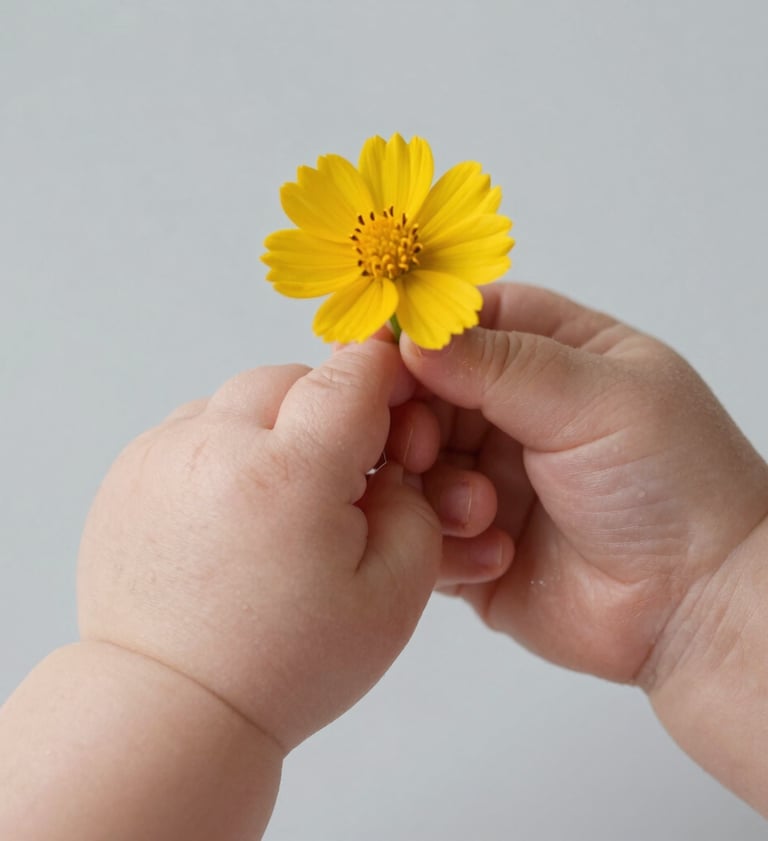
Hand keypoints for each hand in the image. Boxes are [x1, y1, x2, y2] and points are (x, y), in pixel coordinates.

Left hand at [77, 340, 442, 750]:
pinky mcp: (130, 471)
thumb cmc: (285, 665)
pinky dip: (228, 450)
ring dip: (274, 429)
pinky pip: (196, 427)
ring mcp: (161, 454)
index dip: (386, 385)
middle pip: (293, 378)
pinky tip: (238, 510)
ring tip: (283, 501)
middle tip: (339, 478)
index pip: (353, 374)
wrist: (172, 706)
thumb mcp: (395, 596)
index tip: (394, 419)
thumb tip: (390, 460)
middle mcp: (214, 446)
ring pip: (241, 398)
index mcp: (289, 473)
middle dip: (329, 412)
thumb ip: (415, 505)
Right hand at [399, 283, 767, 685]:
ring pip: (410, 460)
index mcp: (551, 355)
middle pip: (422, 388)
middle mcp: (512, 412)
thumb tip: (415, 337)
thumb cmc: (674, 487)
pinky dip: (438, 537)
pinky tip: (494, 551)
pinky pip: (418, 527)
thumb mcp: (597, 399)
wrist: (696, 609)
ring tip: (479, 508)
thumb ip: (502, 364)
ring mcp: (488, 476)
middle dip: (410, 413)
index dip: (418, 332)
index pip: (464, 320)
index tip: (380, 353)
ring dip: (429, 482)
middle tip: (417, 442)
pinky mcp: (469, 541)